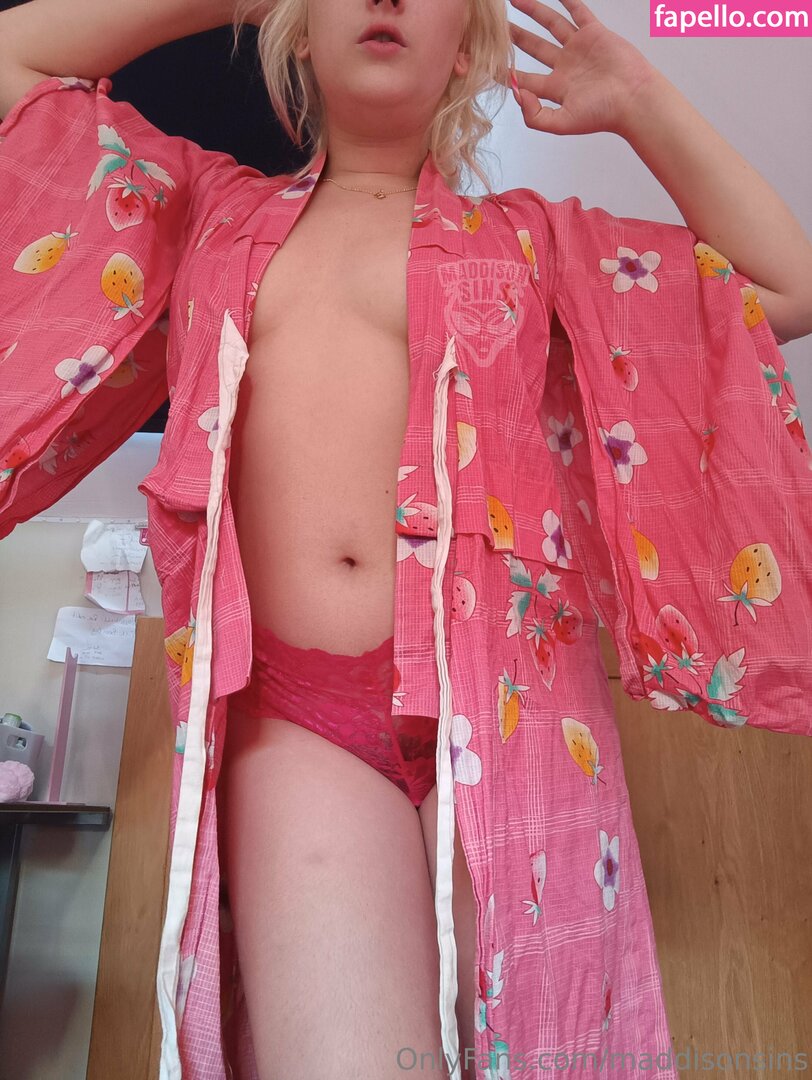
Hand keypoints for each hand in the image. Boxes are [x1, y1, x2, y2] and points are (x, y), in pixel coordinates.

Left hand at [507, 0, 661, 138]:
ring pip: (551, 26)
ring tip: (515, 1)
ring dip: (533, 13)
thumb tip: (516, 92)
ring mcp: (578, 49)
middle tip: (496, 28)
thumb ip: (534, 115)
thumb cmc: (602, 114)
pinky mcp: (594, 33)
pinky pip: (577, 11)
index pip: (524, 78)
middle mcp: (565, 67)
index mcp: (556, 89)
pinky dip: (566, 1)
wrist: (634, 99)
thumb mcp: (562, 123)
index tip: (486, 63)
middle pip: (533, 49)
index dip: (506, 72)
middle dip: (514, 38)